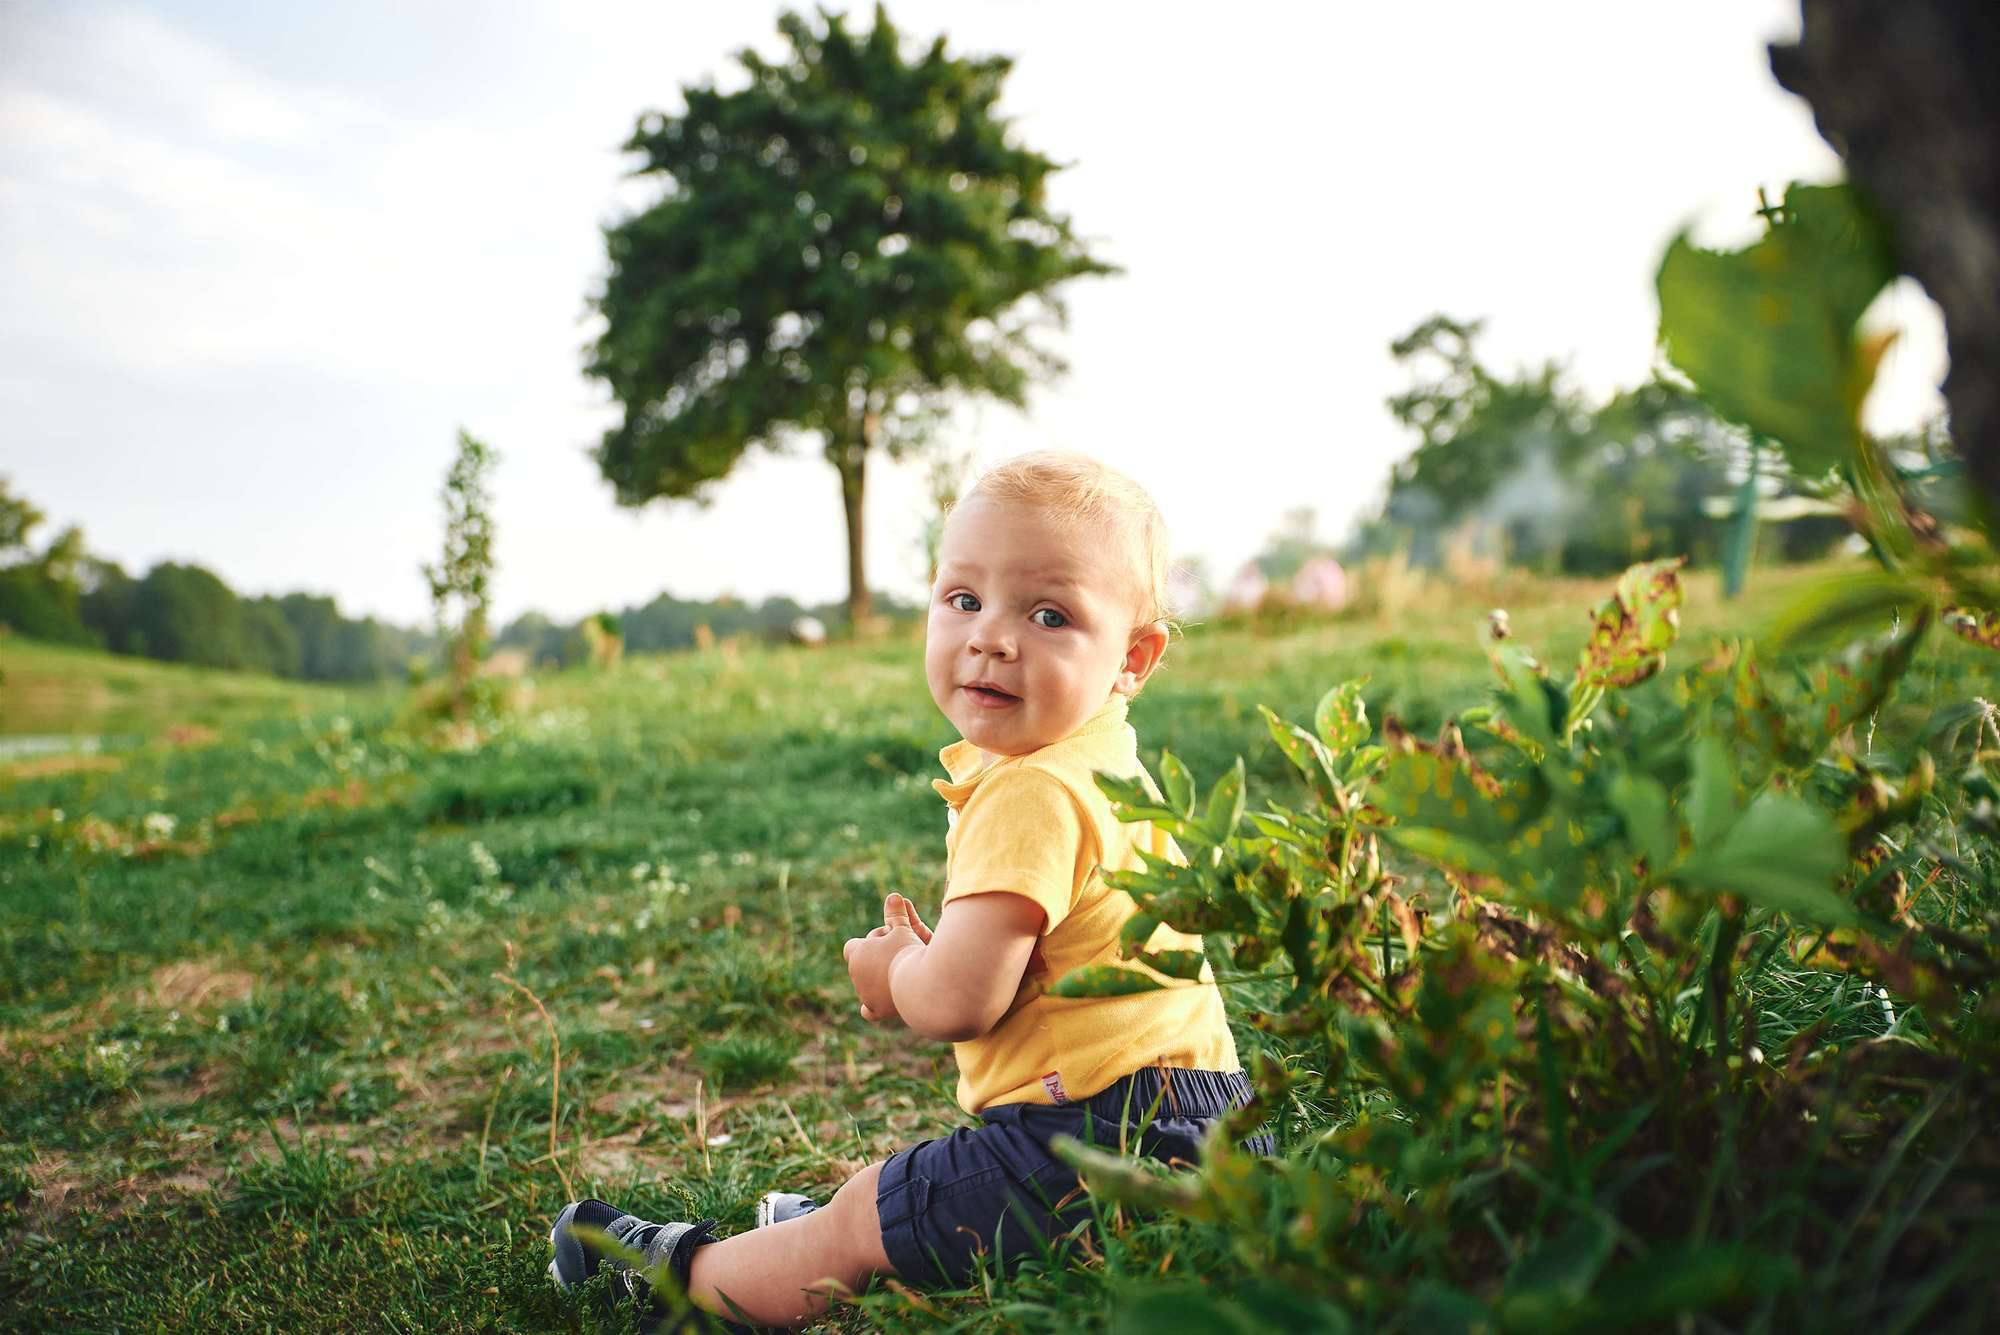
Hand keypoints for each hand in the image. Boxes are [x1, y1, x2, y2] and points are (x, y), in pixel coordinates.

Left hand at [842, 893, 929, 1022]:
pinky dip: (872, 1007)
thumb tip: (894, 896)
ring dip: (877, 979)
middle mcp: (855, 974)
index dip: (871, 941)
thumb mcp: (904, 929)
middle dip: (877, 958)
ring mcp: (863, 993)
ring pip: (865, 985)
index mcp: (856, 953)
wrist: (917, 983)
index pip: (853, 946)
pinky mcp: (875, 1009)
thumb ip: (897, 915)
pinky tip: (881, 1001)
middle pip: (861, 964)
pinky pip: (867, 1011)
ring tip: (899, 974)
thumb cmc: (909, 952)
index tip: (889, 940)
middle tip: (898, 955)